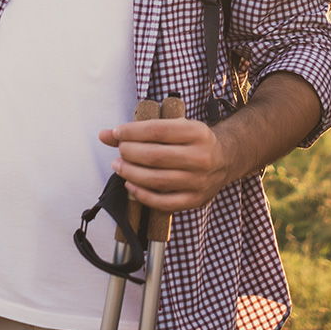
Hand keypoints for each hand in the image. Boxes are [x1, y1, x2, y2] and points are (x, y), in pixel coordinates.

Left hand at [99, 118, 230, 212]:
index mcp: (197, 132)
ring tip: (119, 166)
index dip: (131, 132)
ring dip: (131, 173)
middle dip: (129, 152)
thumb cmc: (194, 142)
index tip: (117, 133)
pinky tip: (131, 184)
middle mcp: (201, 157)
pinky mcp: (194, 200)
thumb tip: (105, 135)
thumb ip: (141, 130)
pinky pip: (163, 202)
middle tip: (120, 150)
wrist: (225, 159)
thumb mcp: (176, 127)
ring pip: (156, 180)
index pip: (157, 130)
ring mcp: (198, 181)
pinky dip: (142, 194)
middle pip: (155, 156)